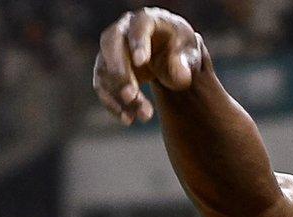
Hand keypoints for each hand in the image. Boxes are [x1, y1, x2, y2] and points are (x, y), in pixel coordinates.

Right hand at [92, 7, 202, 125]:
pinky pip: (103, 86)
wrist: (172, 54)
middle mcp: (123, 30)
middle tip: (131, 96)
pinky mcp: (106, 69)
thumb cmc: (182, 48)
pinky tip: (128, 119)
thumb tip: (180, 78)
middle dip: (119, 72)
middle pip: (111, 45)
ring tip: (143, 115)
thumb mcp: (190, 53)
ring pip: (105, 70)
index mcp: (147, 20)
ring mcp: (111, 50)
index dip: (139, 43)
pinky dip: (113, 103)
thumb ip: (185, 63)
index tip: (142, 62)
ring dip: (119, 94)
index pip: (139, 27)